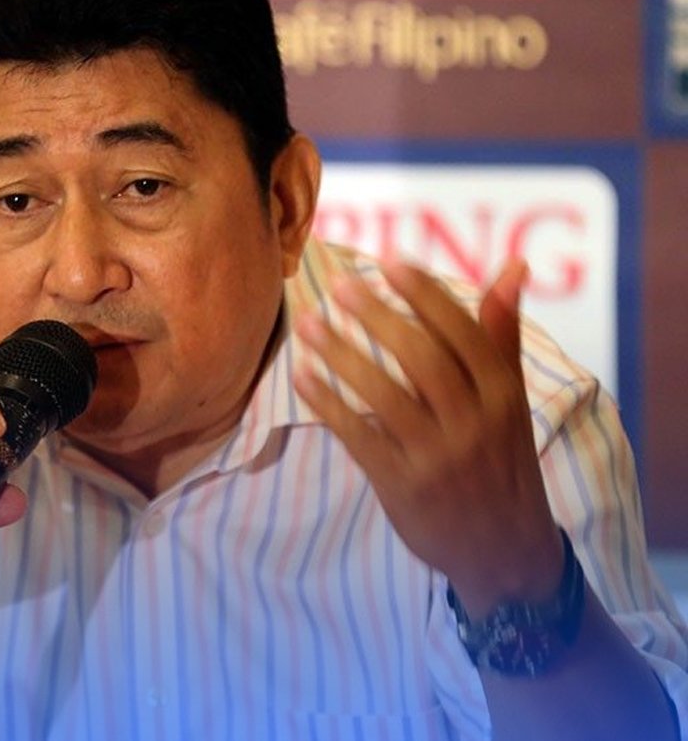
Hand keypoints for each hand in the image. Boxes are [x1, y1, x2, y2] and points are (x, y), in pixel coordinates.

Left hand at [294, 259, 562, 616]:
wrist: (506, 552)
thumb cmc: (502, 461)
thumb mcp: (512, 400)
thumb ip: (502, 334)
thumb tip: (513, 265)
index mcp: (503, 395)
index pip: (463, 333)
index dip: (425, 295)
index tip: (388, 262)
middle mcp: (472, 423)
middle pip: (421, 358)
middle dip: (376, 316)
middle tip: (338, 285)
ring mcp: (436, 457)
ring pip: (383, 395)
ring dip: (341, 354)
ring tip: (307, 322)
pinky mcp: (402, 486)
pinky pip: (358, 437)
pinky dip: (328, 404)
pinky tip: (302, 376)